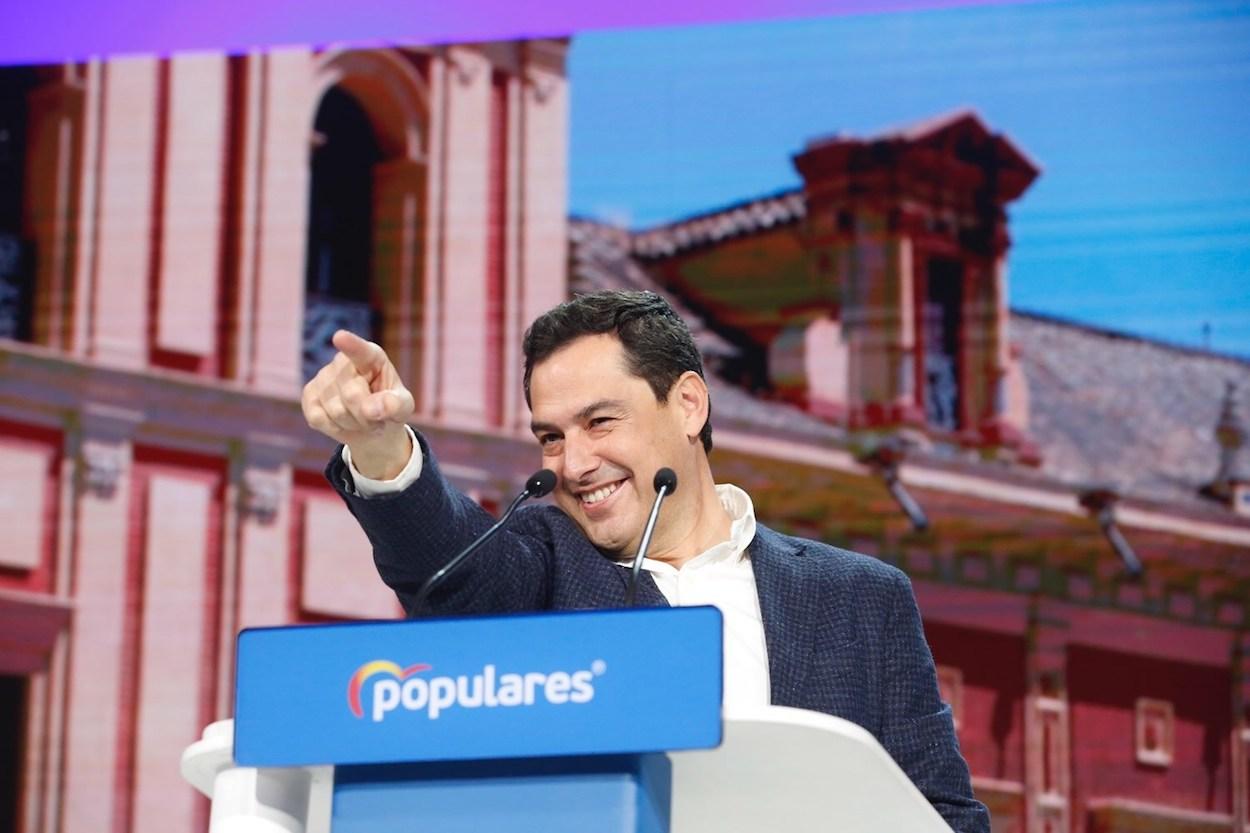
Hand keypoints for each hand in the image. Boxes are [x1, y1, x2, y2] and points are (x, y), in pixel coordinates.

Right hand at [302, 330, 414, 478]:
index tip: (340, 337)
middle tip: (376, 417)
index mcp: (371, 357)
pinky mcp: (309, 394)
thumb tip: (372, 409)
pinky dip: (334, 428)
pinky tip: (343, 422)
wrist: (371, 426)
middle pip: (352, 395)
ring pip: (335, 410)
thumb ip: (395, 405)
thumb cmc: (389, 408)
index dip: (350, 344)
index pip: (360, 351)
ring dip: (353, 423)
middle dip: (367, 416)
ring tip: (362, 419)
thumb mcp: (403, 406)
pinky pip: (318, 418)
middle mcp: (343, 361)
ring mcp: (323, 376)